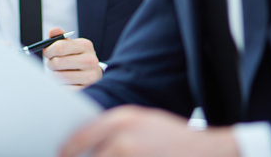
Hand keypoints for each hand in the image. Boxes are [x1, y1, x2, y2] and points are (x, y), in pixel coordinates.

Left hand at [44, 27, 102, 86]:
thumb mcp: (70, 45)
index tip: (47, 53)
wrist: (92, 74)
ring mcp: (91, 76)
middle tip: (52, 65)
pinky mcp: (87, 88)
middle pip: (57, 62)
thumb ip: (60, 38)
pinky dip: (61, 86)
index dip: (48, 51)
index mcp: (85, 46)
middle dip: (50, 64)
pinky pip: (65, 88)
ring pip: (59, 76)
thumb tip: (53, 31)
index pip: (59, 47)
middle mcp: (91, 60)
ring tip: (60, 73)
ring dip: (55, 76)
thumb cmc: (76, 58)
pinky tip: (66, 83)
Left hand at [59, 105, 238, 156]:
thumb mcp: (143, 122)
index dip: (67, 149)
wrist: (209, 150)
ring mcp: (131, 153)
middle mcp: (123, 135)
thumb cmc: (173, 138)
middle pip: (87, 154)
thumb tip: (86, 143)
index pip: (81, 135)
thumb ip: (115, 129)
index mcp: (121, 118)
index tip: (61, 154)